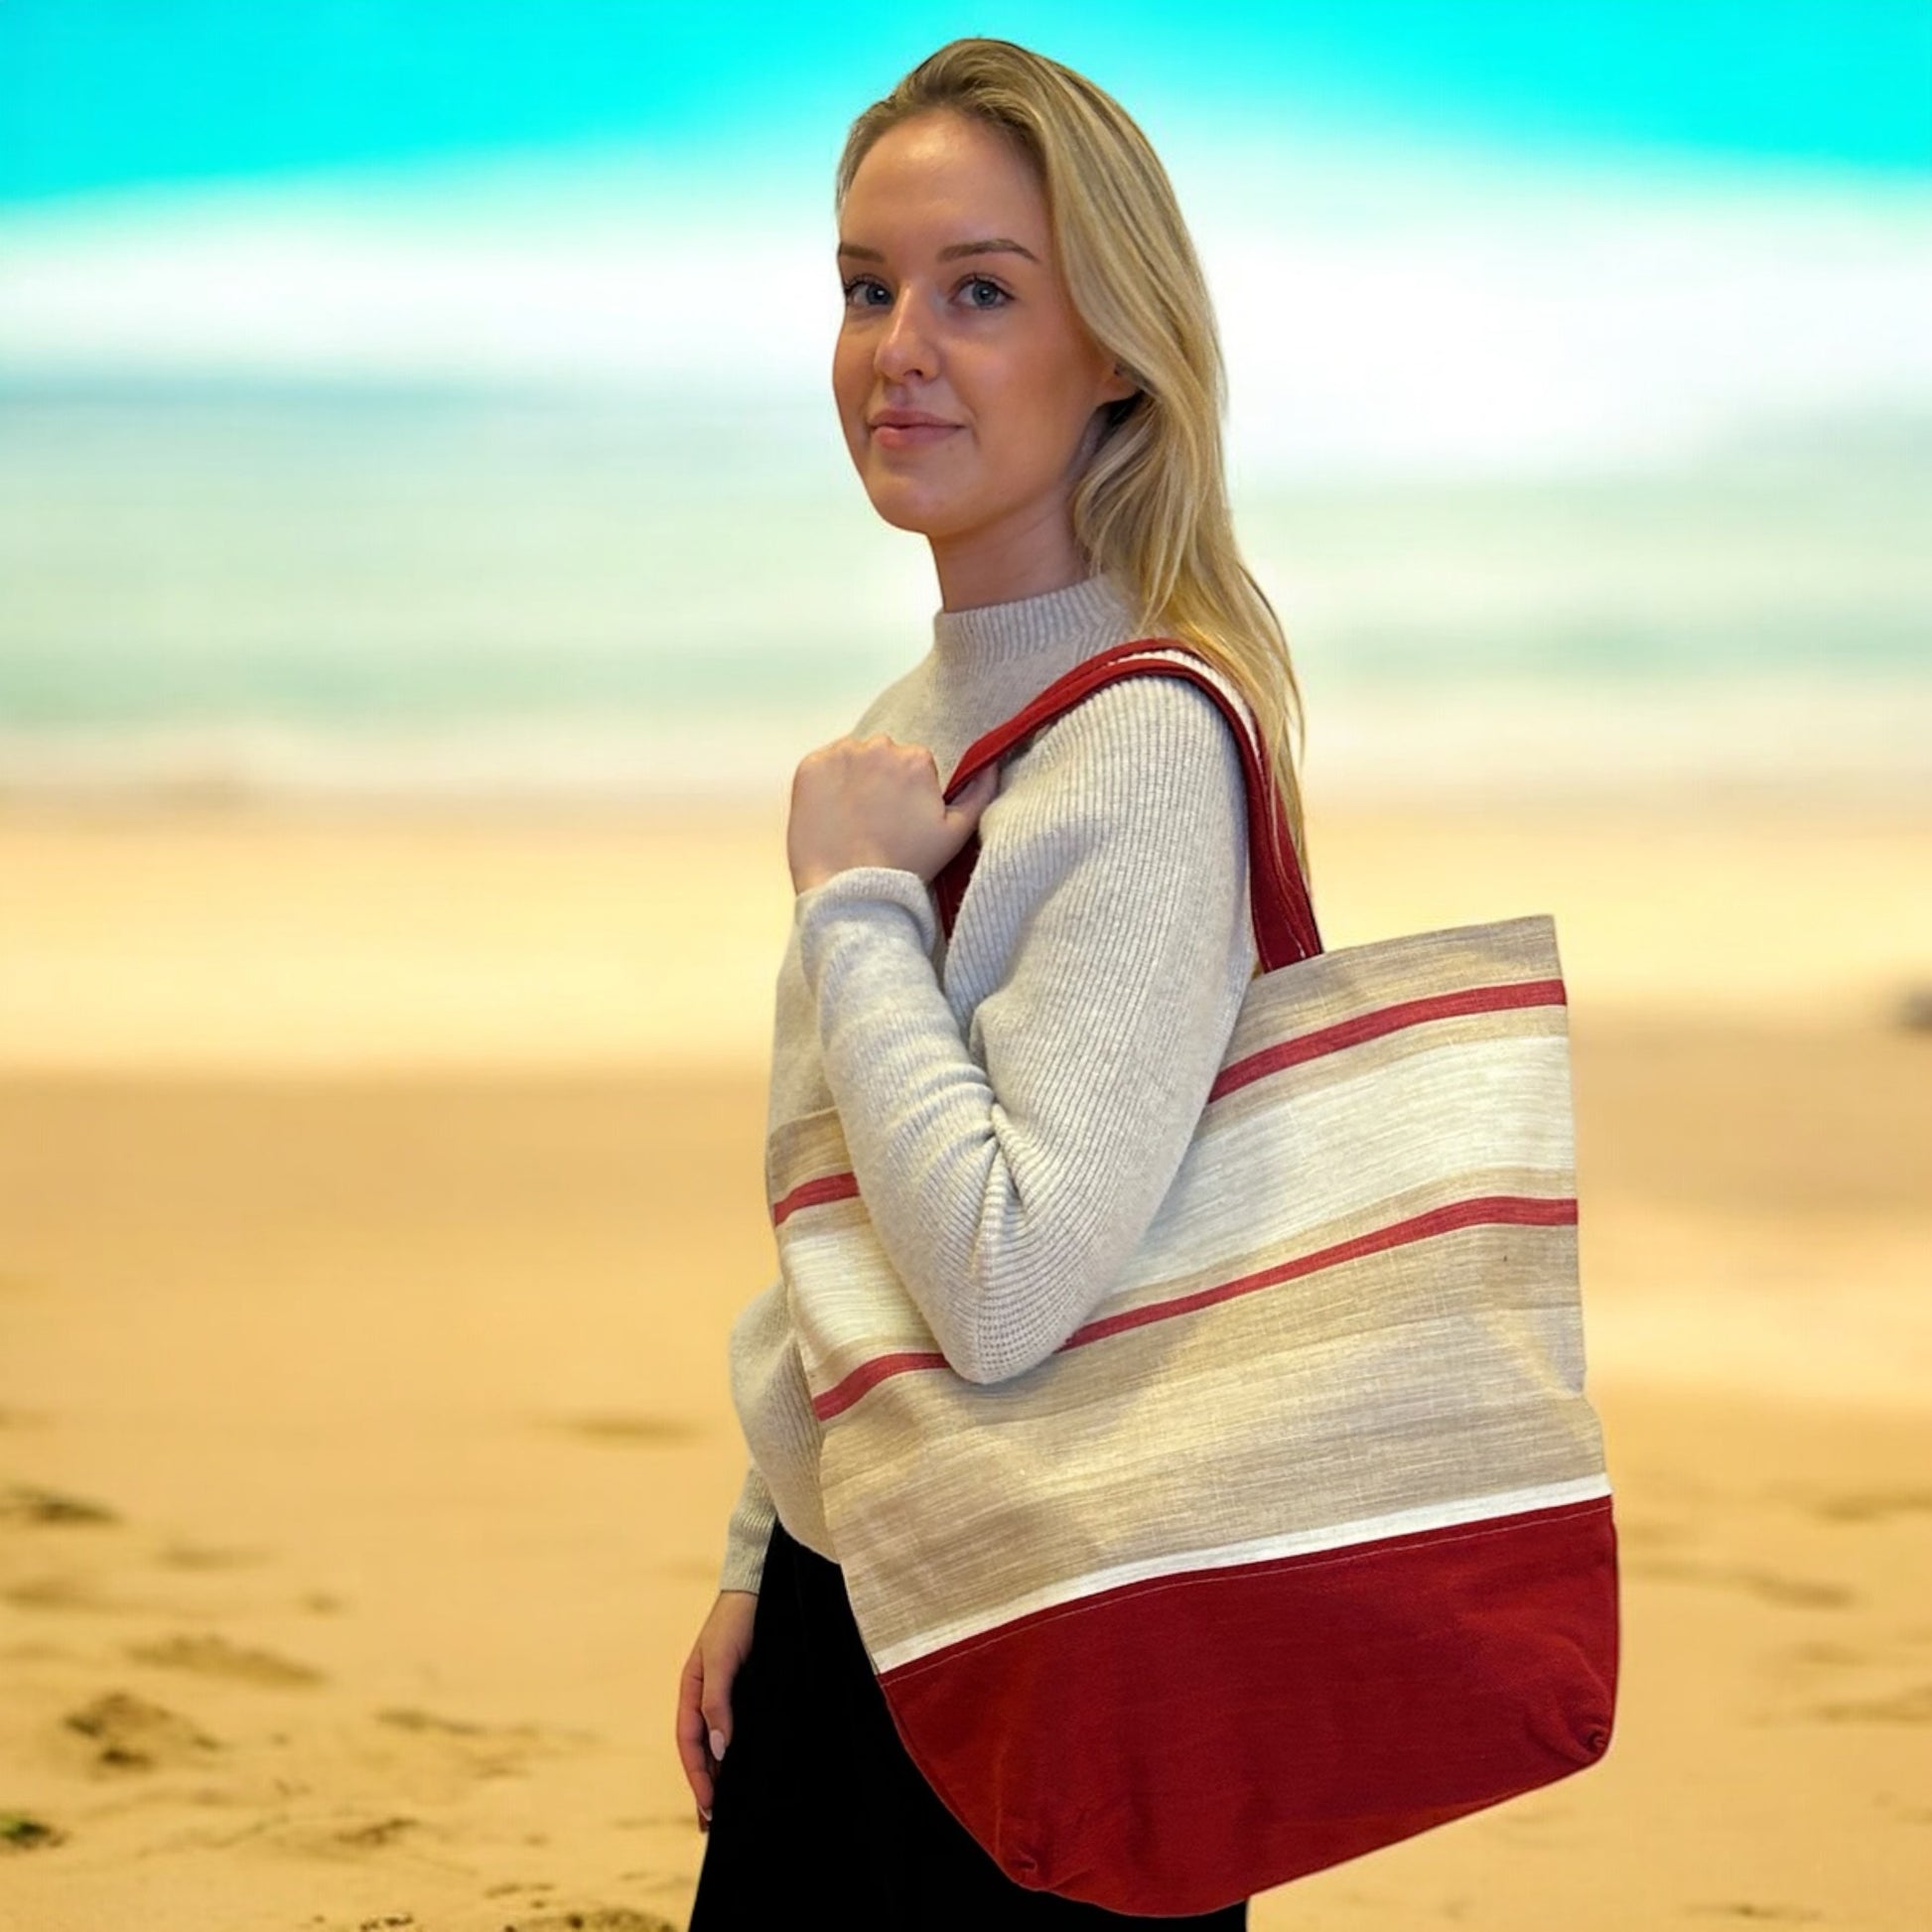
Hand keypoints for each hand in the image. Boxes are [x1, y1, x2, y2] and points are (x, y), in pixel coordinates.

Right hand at [676, 1589, 757, 1832]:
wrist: (760, 1588)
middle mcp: (707, 1698)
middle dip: (706, 1786)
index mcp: (691, 1691)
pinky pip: (740, 1730)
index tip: (710, 1808)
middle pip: (702, 1751)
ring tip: (730, 1810)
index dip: (697, 1777)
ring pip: (720, 1744)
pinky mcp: (749, 1693)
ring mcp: (728, 1696)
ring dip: (723, 1775)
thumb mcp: (721, 1660)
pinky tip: (750, 1771)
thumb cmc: (736, 1620)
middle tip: (714, 1826)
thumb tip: (718, 1749)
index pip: (689, 1744)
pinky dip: (740, 1754)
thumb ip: (717, 1702)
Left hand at [788, 734, 999, 894]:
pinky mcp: (810, 768)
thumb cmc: (906, 864)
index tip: (901, 819)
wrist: (850, 888)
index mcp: (916, 758)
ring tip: (853, 819)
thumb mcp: (956, 834)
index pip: (914, 765)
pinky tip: (832, 812)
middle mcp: (879, 747)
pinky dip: (826, 783)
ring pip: (853, 758)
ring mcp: (840, 755)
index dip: (909, 793)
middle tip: (878, 820)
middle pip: (883, 756)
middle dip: (882, 780)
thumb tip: (991, 765)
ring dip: (854, 779)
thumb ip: (979, 793)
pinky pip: (822, 765)